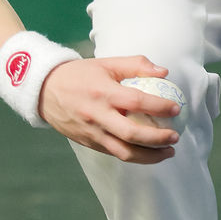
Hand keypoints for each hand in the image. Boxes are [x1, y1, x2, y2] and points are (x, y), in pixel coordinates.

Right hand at [40, 55, 182, 161]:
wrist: (44, 90)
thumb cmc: (79, 75)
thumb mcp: (106, 63)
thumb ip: (135, 65)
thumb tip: (163, 72)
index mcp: (104, 92)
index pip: (137, 102)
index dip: (159, 107)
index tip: (176, 108)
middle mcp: (98, 115)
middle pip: (132, 134)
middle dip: (158, 139)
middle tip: (175, 137)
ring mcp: (92, 132)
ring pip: (124, 152)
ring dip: (150, 156)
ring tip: (168, 152)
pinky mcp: (88, 143)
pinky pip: (115, 153)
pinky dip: (134, 156)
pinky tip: (148, 152)